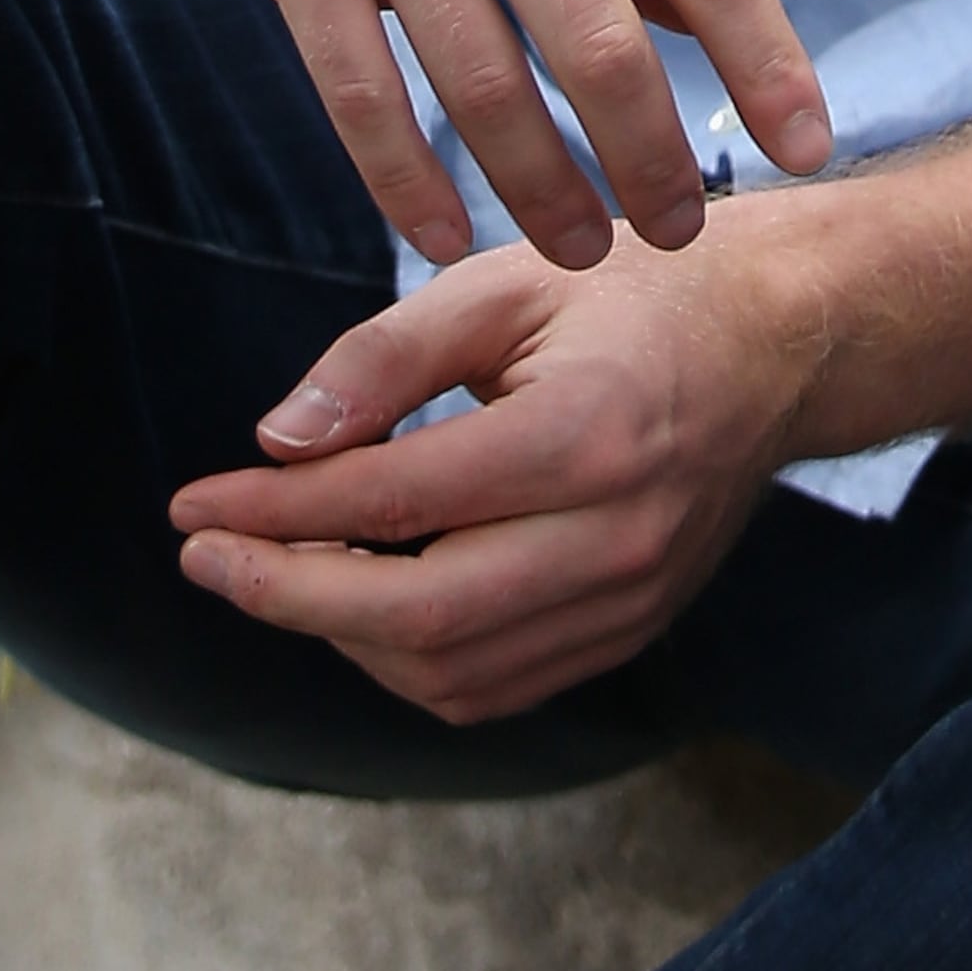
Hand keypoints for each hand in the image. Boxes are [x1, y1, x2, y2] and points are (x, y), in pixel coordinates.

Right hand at [52, 0, 828, 275]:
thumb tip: (702, 17)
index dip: (768, 60)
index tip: (806, 141)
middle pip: (601, 44)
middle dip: (653, 158)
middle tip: (680, 231)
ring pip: (487, 89)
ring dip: (544, 191)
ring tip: (583, 248)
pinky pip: (362, 97)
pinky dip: (407, 183)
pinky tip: (442, 235)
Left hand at [168, 197, 824, 721]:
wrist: (782, 341)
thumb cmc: (636, 294)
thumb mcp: (504, 283)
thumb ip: (382, 360)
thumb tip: (271, 443)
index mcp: (584, 435)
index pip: (391, 501)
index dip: (272, 514)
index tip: (189, 507)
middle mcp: (613, 537)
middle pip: (414, 619)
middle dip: (284, 596)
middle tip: (206, 557)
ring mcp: (630, 600)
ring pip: (448, 673)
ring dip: (340, 634)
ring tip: (284, 566)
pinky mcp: (631, 630)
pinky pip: (495, 686)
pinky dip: (409, 660)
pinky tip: (365, 597)